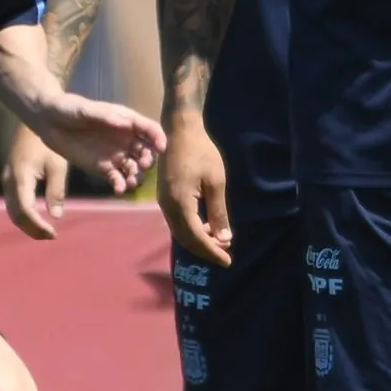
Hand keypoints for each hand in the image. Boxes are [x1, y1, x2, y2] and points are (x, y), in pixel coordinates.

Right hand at [1, 124, 70, 240]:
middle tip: (51, 236)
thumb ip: (56, 191)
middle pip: (15, 215)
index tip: (54, 234)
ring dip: (27, 224)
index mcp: (21, 177)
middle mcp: (9, 180)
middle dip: (32, 229)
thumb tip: (57, 216)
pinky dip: (24, 215)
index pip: (25, 210)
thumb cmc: (48, 142)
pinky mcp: (10, 177)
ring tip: (47, 232)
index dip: (38, 226)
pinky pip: (13, 203)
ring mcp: (7, 179)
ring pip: (12, 211)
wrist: (33, 120)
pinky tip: (39, 218)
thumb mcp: (57, 165)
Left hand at [33, 92, 163, 195]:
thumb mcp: (84, 109)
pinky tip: (119, 189)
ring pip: (135, 168)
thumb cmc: (67, 108)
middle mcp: (125, 138)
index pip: (149, 129)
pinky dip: (122, 185)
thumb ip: (104, 116)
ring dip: (137, 175)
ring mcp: (115, 154)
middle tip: (142, 164)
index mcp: (125, 120)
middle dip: (148, 159)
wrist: (48, 121)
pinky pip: (118, 179)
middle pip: (146, 151)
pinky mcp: (103, 168)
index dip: (158, 138)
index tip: (160, 148)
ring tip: (131, 181)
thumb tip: (125, 123)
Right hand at [159, 116, 232, 265]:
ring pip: (180, 231)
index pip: (196, 237)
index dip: (212, 251)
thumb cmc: (201, 152)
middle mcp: (167, 207)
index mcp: (180, 204)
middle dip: (205, 249)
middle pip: (185, 238)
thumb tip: (224, 239)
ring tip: (218, 241)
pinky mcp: (164, 196)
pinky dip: (191, 229)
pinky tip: (205, 226)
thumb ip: (218, 212)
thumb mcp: (216, 182)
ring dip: (198, 240)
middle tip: (225, 254)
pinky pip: (177, 221)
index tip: (228, 261)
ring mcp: (163, 202)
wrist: (179, 130)